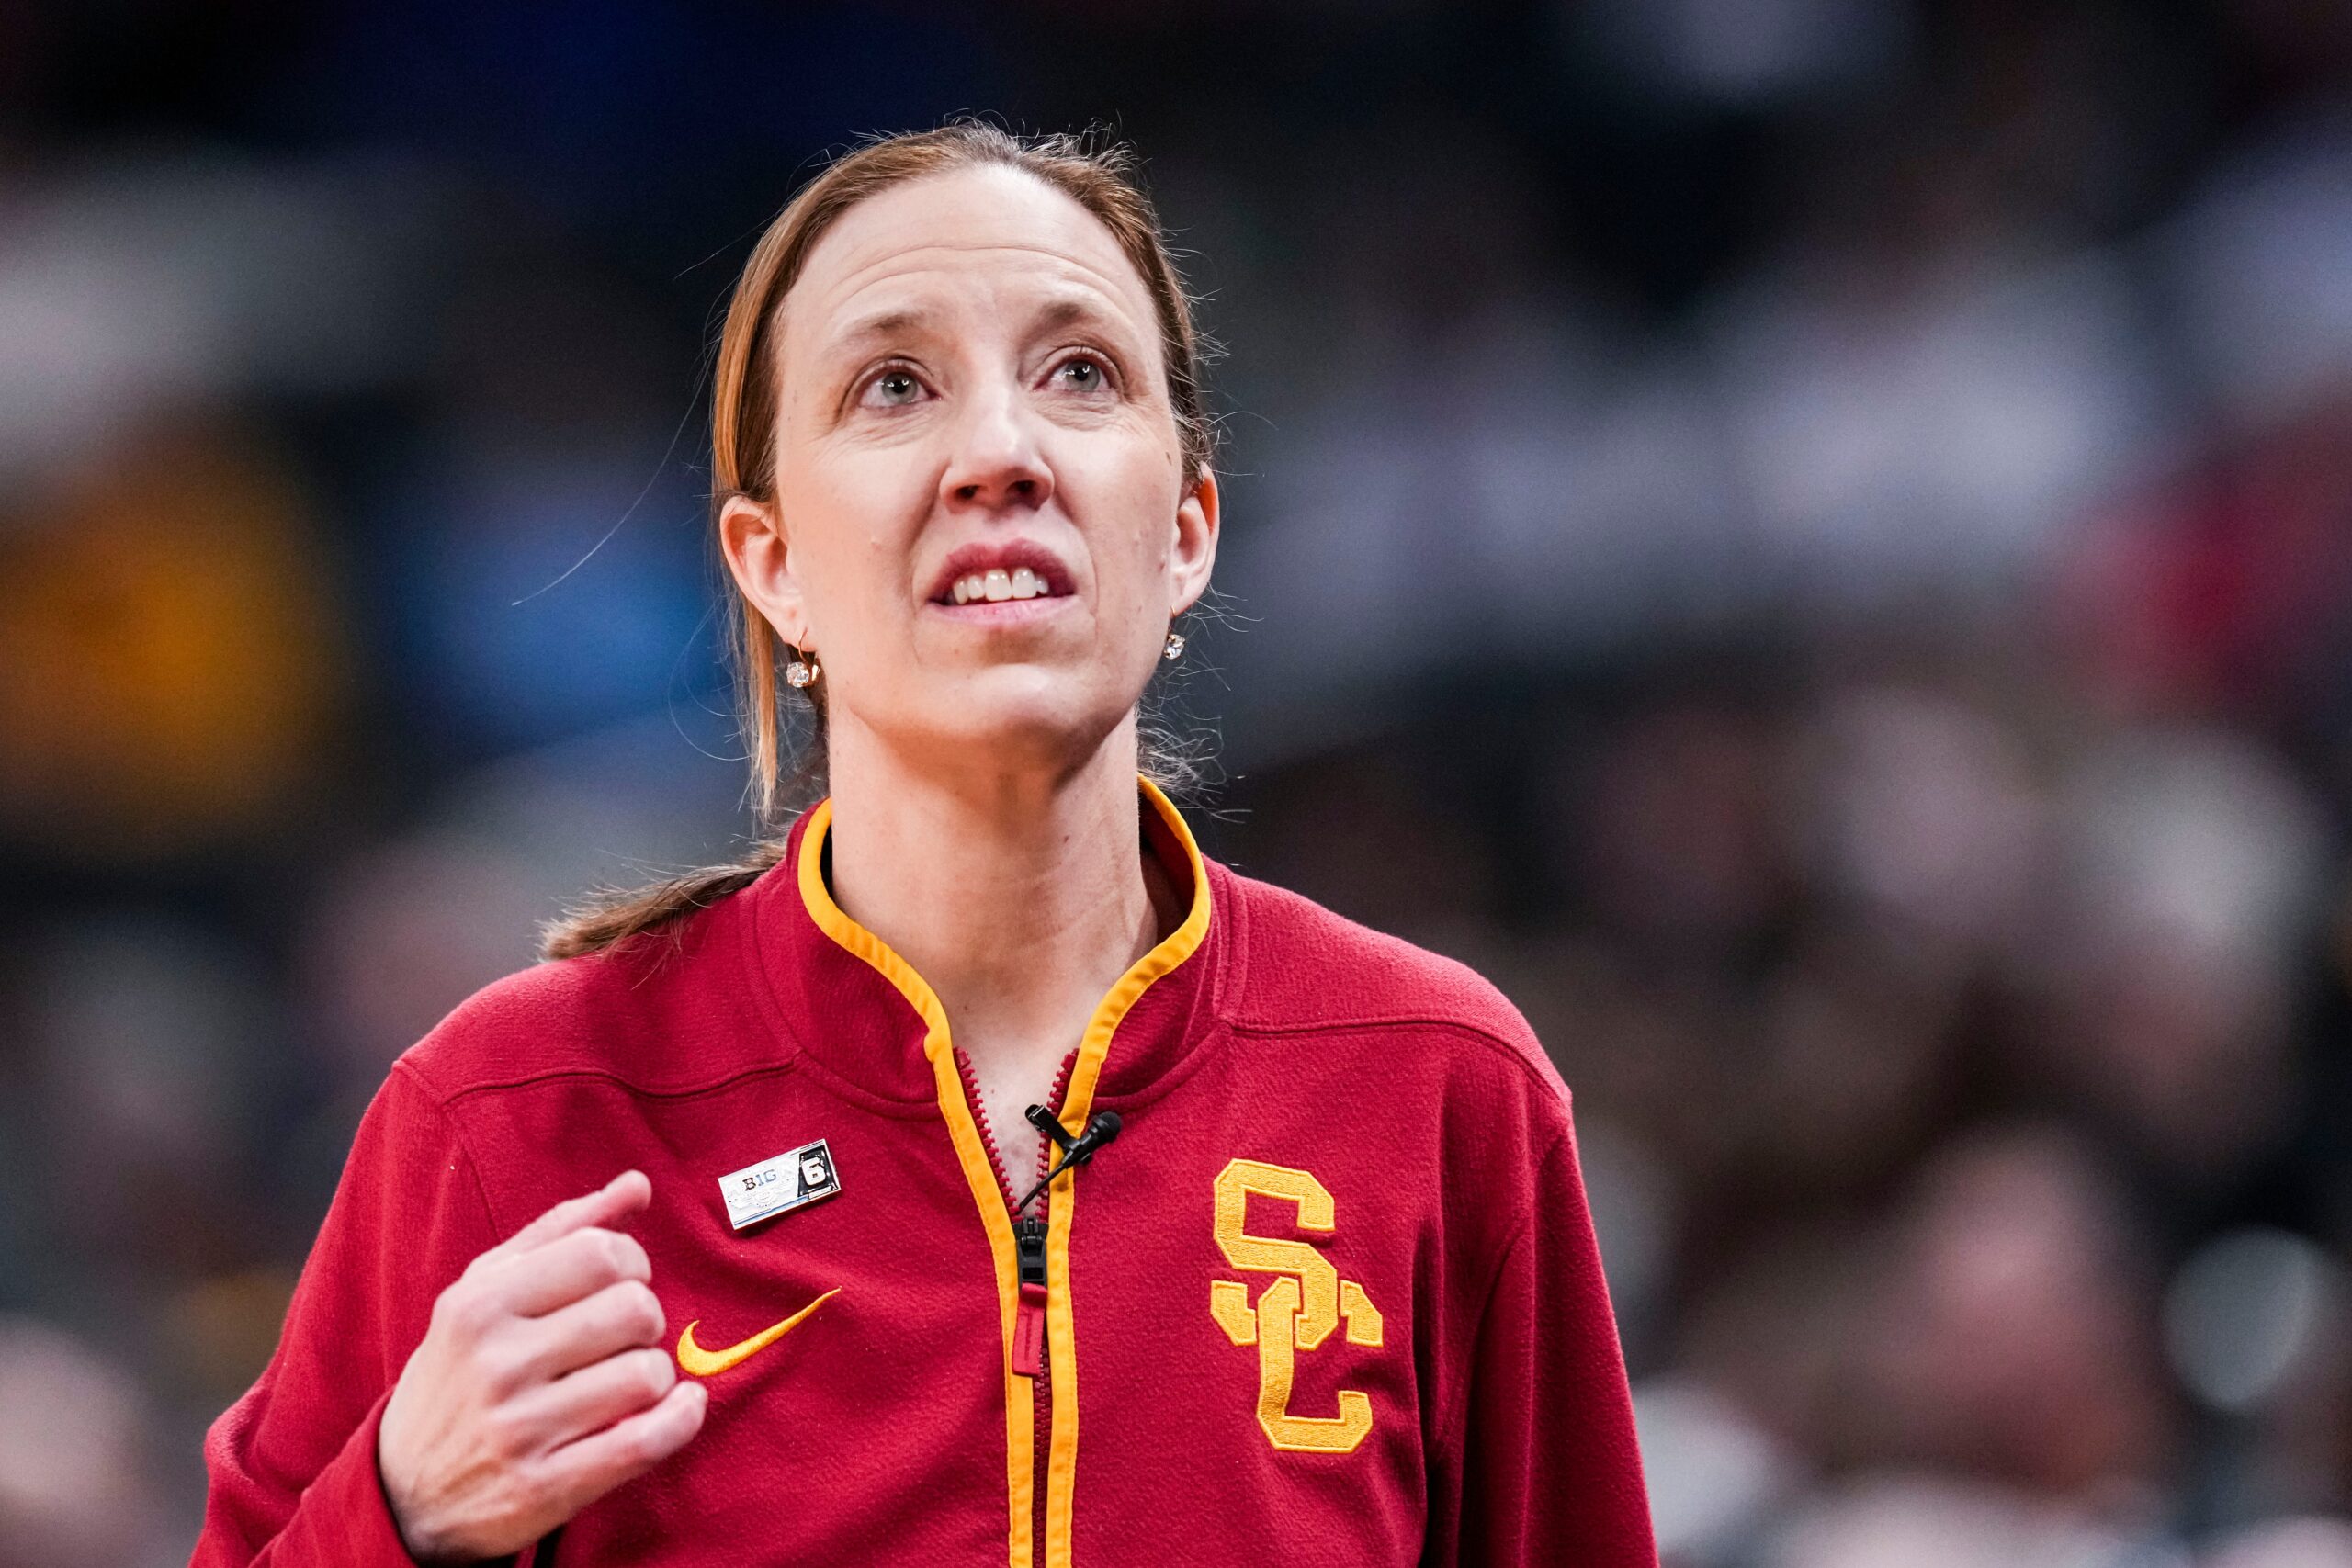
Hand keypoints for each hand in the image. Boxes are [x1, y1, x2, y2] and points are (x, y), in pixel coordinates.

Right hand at [378, 1171, 705, 1563]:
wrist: (403, 1490)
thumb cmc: (461, 1371)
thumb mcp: (486, 1290)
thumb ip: (562, 1230)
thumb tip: (636, 1184)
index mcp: (481, 1305)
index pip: (602, 1254)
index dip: (631, 1264)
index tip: (620, 1284)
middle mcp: (496, 1364)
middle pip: (634, 1310)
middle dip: (645, 1320)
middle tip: (621, 1337)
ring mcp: (519, 1430)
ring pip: (646, 1375)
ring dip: (655, 1376)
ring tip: (627, 1380)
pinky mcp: (545, 1488)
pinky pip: (644, 1442)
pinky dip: (680, 1420)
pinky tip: (679, 1408)